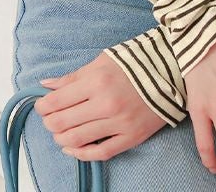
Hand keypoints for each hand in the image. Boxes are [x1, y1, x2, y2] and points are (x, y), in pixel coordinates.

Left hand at [34, 52, 166, 160]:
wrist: (172, 70)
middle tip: (50, 118)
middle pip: (62, 123)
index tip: (42, 105)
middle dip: (49, 123)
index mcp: (97, 80)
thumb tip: (46, 86)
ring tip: (60, 131)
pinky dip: (81, 154)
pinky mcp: (131, 136)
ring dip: (61, 138)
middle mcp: (106, 103)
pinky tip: (72, 148)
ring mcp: (119, 122)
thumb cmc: (136, 62)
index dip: (42, 106)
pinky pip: (100, 152)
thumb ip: (74, 76)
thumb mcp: (103, 61)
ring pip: (76, 140)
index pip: (56, 102)